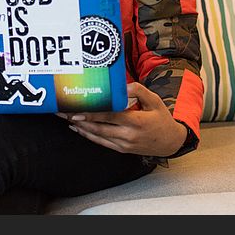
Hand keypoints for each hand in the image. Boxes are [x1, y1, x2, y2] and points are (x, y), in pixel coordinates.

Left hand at [57, 82, 187, 156]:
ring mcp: (124, 144)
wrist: (170, 143)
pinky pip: (102, 143)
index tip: (78, 111)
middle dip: (80, 121)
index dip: (93, 115)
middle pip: (100, 128)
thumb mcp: (155, 101)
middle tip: (64, 114)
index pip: (110, 117)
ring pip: (99, 137)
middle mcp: (128, 135)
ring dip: (81, 129)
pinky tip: (79, 130)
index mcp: (136, 122)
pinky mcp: (122, 149)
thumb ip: (139, 90)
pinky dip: (89, 136)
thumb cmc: (162, 119)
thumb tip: (124, 85)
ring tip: (67, 120)